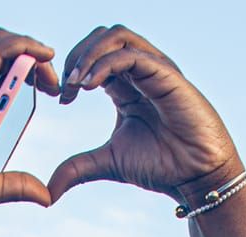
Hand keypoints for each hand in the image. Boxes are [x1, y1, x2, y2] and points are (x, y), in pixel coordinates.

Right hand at [0, 30, 62, 218]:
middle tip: (55, 84)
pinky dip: (23, 46)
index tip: (52, 91)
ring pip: (1, 44)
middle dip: (35, 56)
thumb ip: (17, 185)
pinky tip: (44, 56)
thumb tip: (46, 196)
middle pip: (4, 51)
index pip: (3, 72)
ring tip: (52, 66)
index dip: (31, 71)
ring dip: (31, 47)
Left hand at [49, 26, 240, 205]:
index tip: (59, 97)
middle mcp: (141, 72)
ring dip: (89, 54)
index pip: (94, 55)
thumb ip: (78, 168)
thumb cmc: (162, 166)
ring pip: (117, 36)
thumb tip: (49, 191)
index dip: (72, 68)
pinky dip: (105, 65)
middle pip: (103, 36)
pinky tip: (89, 86)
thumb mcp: (108, 163)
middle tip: (64, 85)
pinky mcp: (167, 75)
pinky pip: (132, 55)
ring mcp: (155, 70)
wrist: (196, 177)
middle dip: (77, 54)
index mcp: (126, 86)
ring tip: (75, 83)